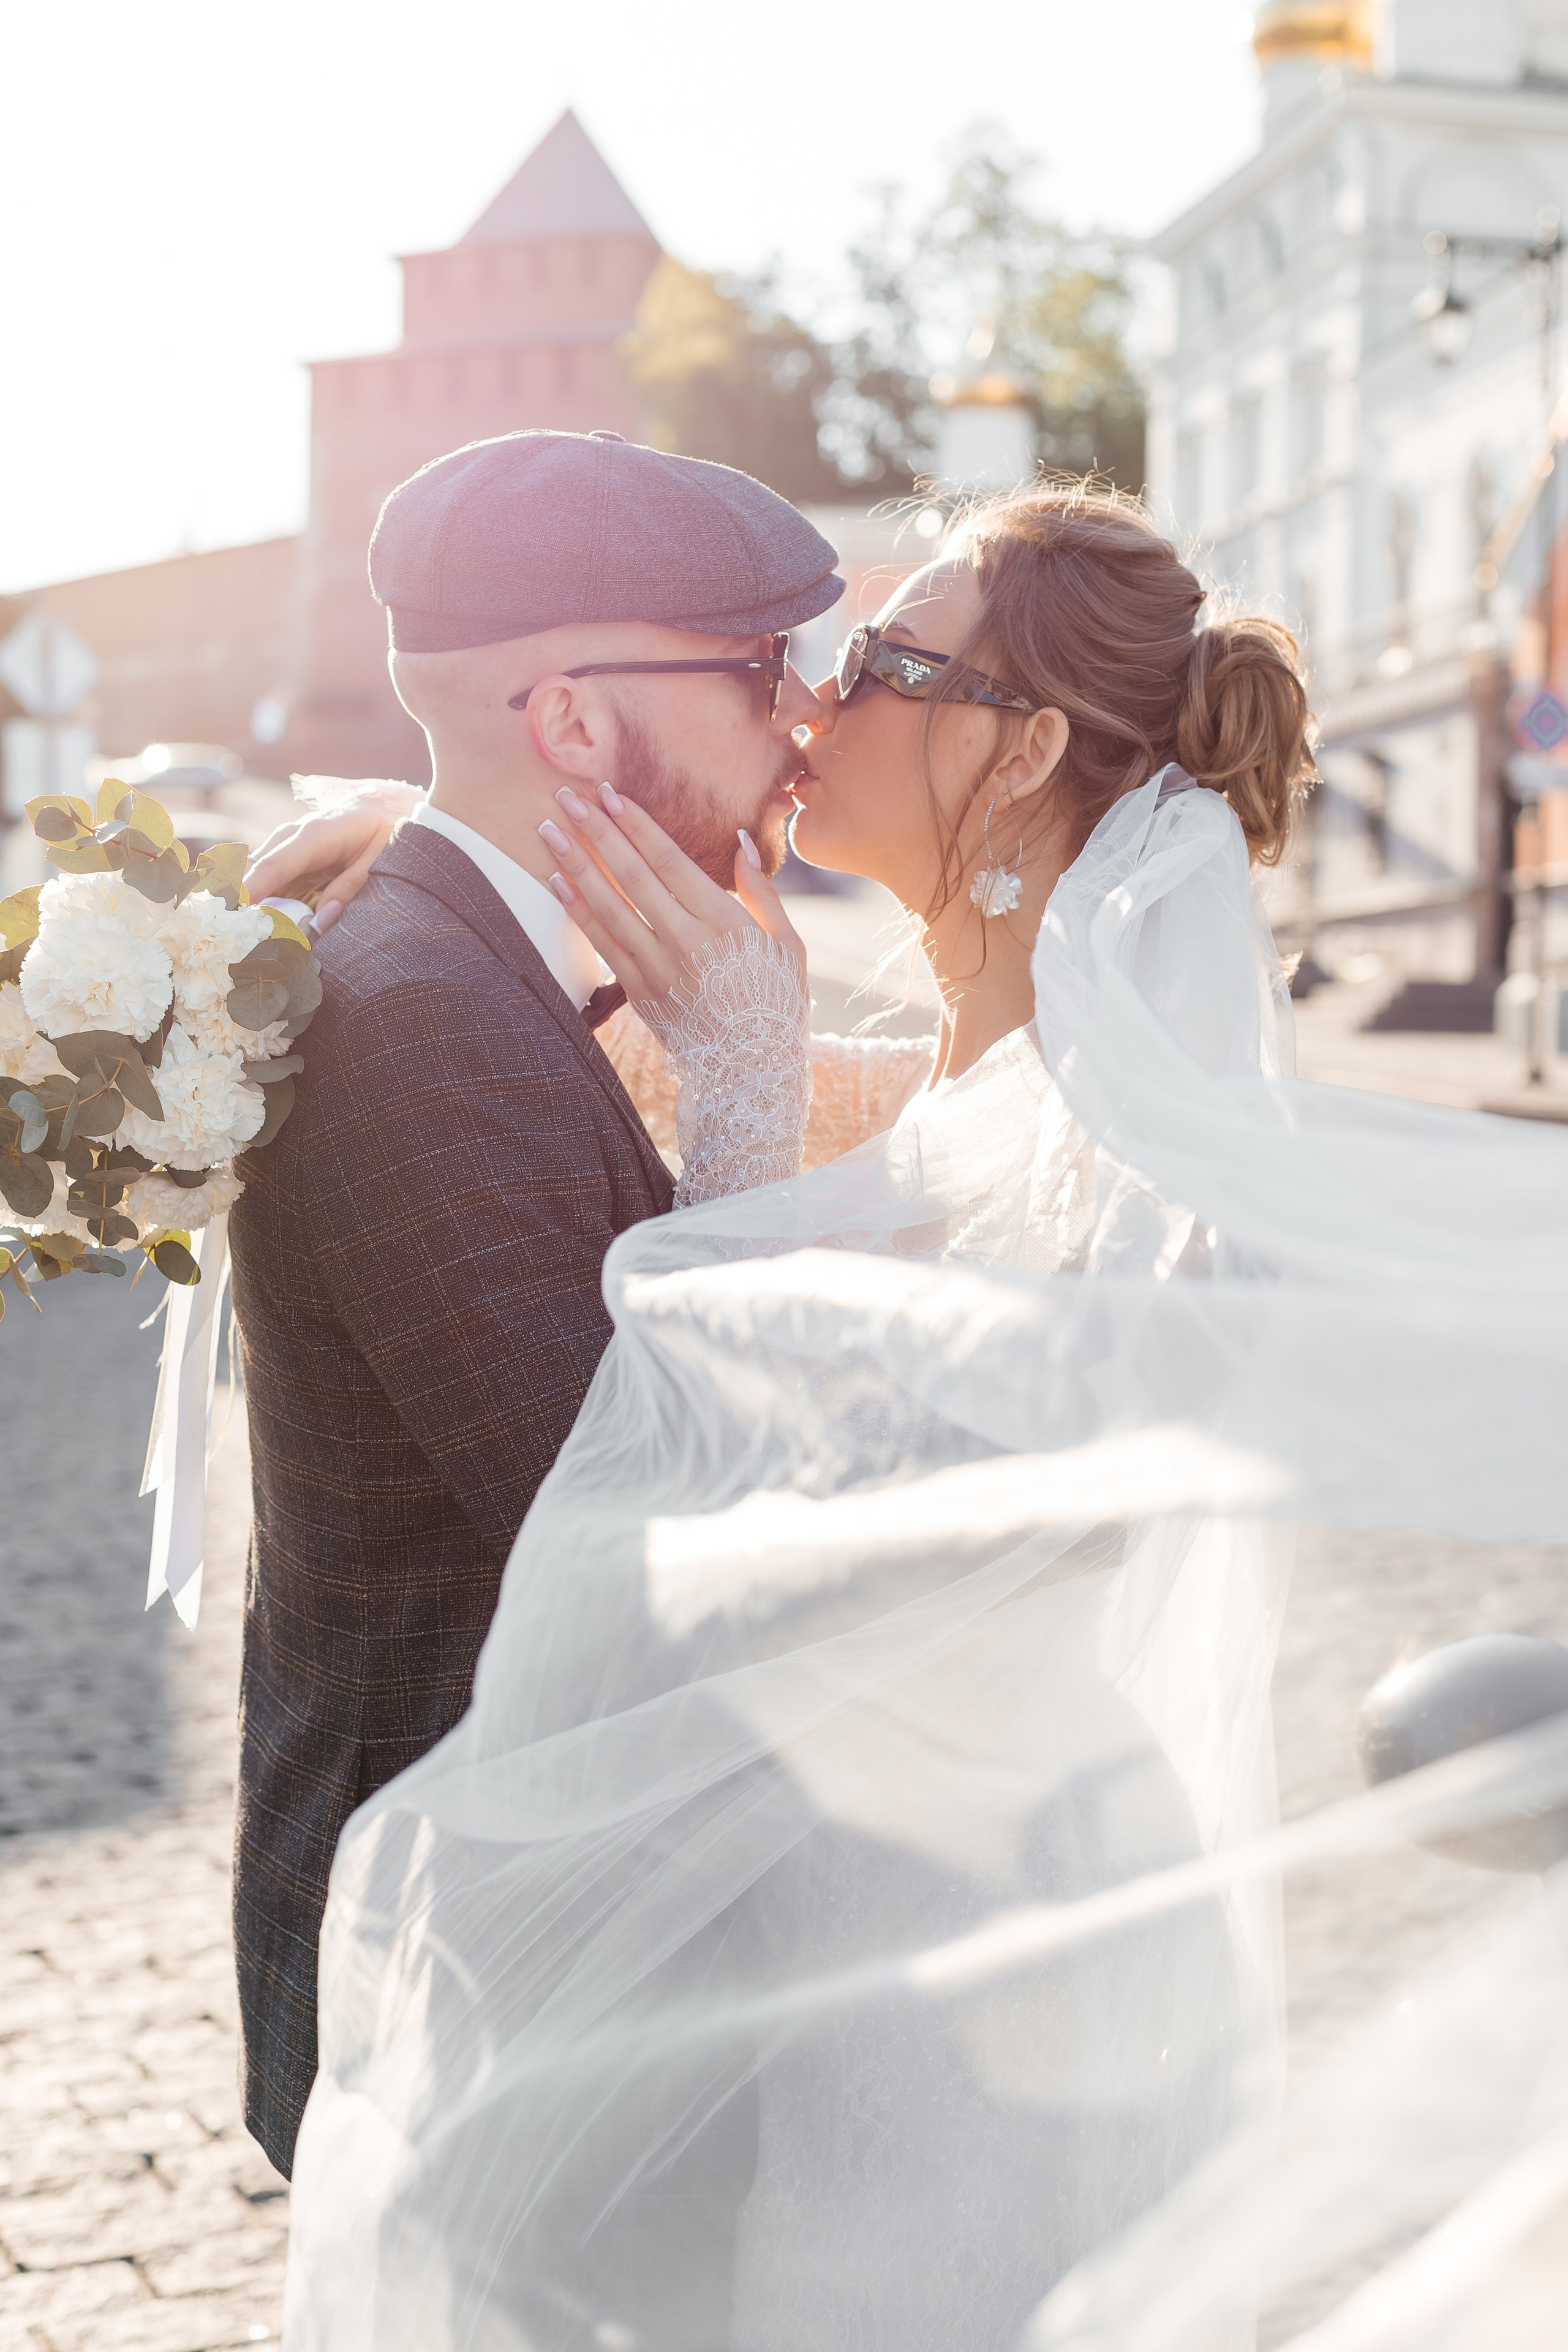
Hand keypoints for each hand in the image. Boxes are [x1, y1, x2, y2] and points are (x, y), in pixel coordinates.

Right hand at [244, 808, 395, 934]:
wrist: (377, 807)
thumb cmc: (380, 833)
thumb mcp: (376, 861)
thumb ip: (348, 889)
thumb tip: (320, 922)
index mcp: (313, 836)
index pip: (272, 866)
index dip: (249, 891)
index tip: (234, 916)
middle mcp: (289, 837)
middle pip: (251, 871)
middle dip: (238, 904)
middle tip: (236, 939)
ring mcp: (282, 844)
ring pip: (251, 875)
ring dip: (246, 905)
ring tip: (244, 938)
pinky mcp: (282, 855)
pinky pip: (263, 879)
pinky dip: (258, 901)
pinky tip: (260, 925)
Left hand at [539, 783, 805, 1007]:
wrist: (754, 1071)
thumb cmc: (777, 1003)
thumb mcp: (788, 945)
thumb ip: (762, 892)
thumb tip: (742, 839)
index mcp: (725, 923)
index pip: (670, 861)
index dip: (637, 824)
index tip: (610, 794)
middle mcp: (687, 942)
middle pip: (633, 875)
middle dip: (597, 831)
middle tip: (568, 796)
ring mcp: (658, 970)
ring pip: (609, 906)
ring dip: (576, 864)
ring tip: (549, 830)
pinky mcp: (640, 994)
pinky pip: (603, 944)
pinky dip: (578, 911)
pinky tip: (557, 882)